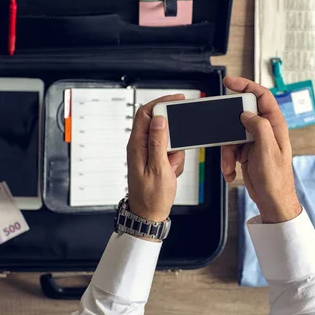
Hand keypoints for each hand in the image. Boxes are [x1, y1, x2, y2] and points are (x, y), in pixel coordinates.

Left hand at [126, 94, 185, 221]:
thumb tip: (159, 119)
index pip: (146, 113)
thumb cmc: (151, 196)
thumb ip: (159, 141)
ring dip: (175, 153)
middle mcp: (140, 146)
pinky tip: (171, 173)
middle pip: (159, 126)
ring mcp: (148, 153)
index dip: (161, 102)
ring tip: (171, 169)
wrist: (149, 215)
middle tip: (176, 151)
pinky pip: (170, 152)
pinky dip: (175, 161)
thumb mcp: (159, 168)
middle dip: (173, 137)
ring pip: (168, 140)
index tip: (177, 100)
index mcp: (137, 145)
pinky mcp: (155, 160)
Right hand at [222, 77, 301, 223]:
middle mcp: (265, 130)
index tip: (230, 82)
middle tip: (224, 134)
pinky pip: (231, 149)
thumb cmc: (276, 180)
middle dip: (229, 128)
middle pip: (241, 115)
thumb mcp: (267, 150)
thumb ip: (258, 127)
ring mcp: (255, 141)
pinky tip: (231, 171)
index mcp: (275, 125)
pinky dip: (228, 160)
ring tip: (229, 165)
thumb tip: (246, 113)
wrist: (272, 201)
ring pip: (232, 135)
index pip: (262, 96)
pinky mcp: (247, 152)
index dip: (246, 85)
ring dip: (227, 151)